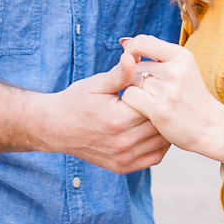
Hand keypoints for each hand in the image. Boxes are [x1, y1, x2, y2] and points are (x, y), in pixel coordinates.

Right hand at [39, 56, 171, 171]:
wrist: (55, 128)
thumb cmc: (76, 101)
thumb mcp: (96, 84)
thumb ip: (119, 73)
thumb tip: (132, 56)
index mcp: (117, 119)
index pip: (154, 104)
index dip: (158, 92)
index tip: (159, 84)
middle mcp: (122, 142)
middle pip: (159, 124)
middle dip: (164, 109)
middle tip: (168, 96)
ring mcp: (123, 157)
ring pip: (160, 141)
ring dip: (165, 126)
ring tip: (165, 111)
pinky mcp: (122, 167)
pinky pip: (154, 157)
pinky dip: (160, 144)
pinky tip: (157, 129)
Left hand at [117, 35, 223, 162]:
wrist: (212, 127)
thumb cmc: (191, 97)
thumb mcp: (182, 68)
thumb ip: (155, 53)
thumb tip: (124, 42)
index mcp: (181, 55)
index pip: (141, 42)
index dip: (131, 51)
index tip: (132, 64)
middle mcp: (175, 69)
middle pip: (135, 66)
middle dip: (135, 78)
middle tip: (152, 92)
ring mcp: (168, 89)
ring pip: (131, 82)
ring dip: (134, 92)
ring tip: (152, 101)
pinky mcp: (159, 108)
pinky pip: (129, 96)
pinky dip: (131, 103)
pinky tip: (144, 110)